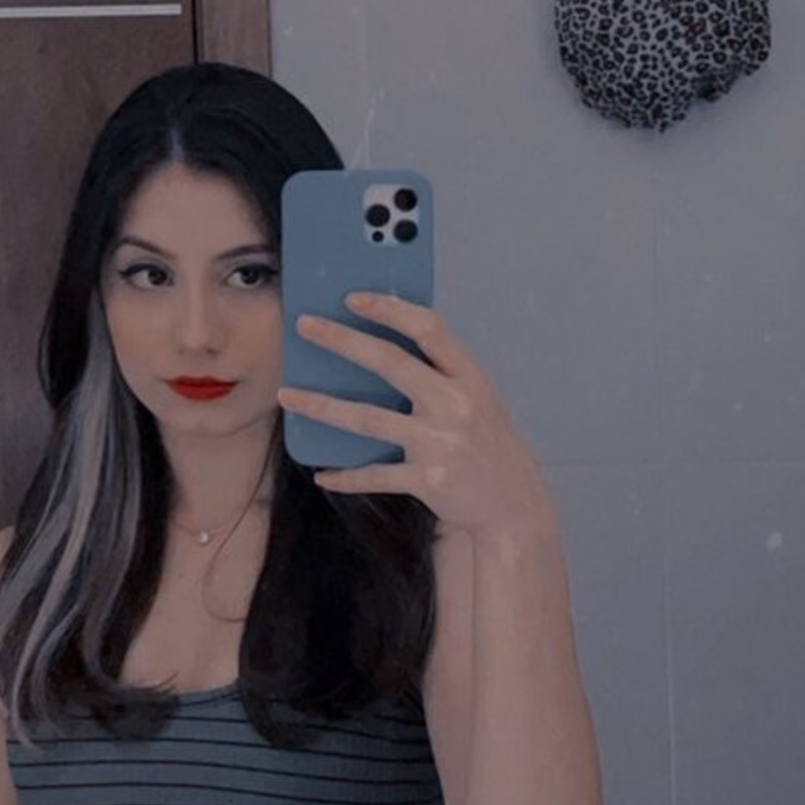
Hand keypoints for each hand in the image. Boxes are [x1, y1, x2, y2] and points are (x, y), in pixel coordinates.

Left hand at [277, 291, 553, 537]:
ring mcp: (441, 443)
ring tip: (288, 395)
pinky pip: (375, 475)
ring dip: (322, 406)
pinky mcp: (428, 480)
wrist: (515, 507)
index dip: (390, 309)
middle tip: (305, 326)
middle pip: (390, 362)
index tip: (354, 297)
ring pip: (368, 419)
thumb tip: (385, 346)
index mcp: (471, 378)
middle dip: (342, 340)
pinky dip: (346, 476)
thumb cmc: (489, 447)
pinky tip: (322, 474)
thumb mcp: (480, 401)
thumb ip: (444, 376)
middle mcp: (457, 405)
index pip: (429, 328)